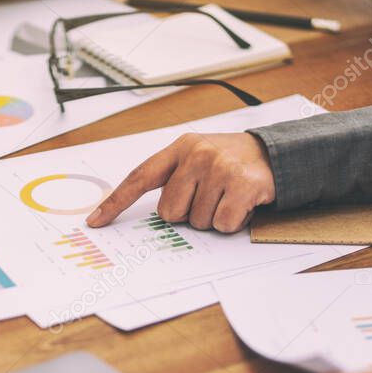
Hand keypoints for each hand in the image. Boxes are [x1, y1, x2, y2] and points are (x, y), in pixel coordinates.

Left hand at [86, 132, 275, 233]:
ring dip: (213, 218)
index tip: (96, 221)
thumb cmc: (230, 163)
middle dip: (188, 214)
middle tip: (209, 198)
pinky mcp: (242, 185)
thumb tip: (155, 215)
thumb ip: (173, 178)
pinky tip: (242, 204)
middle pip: (170, 212)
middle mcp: (197, 154)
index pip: (140, 177)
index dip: (116, 202)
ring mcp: (220, 168)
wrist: (275, 155)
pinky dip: (233, 222)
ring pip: (197, 221)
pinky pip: (222, 224)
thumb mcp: (197, 158)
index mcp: (180, 148)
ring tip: (227, 198)